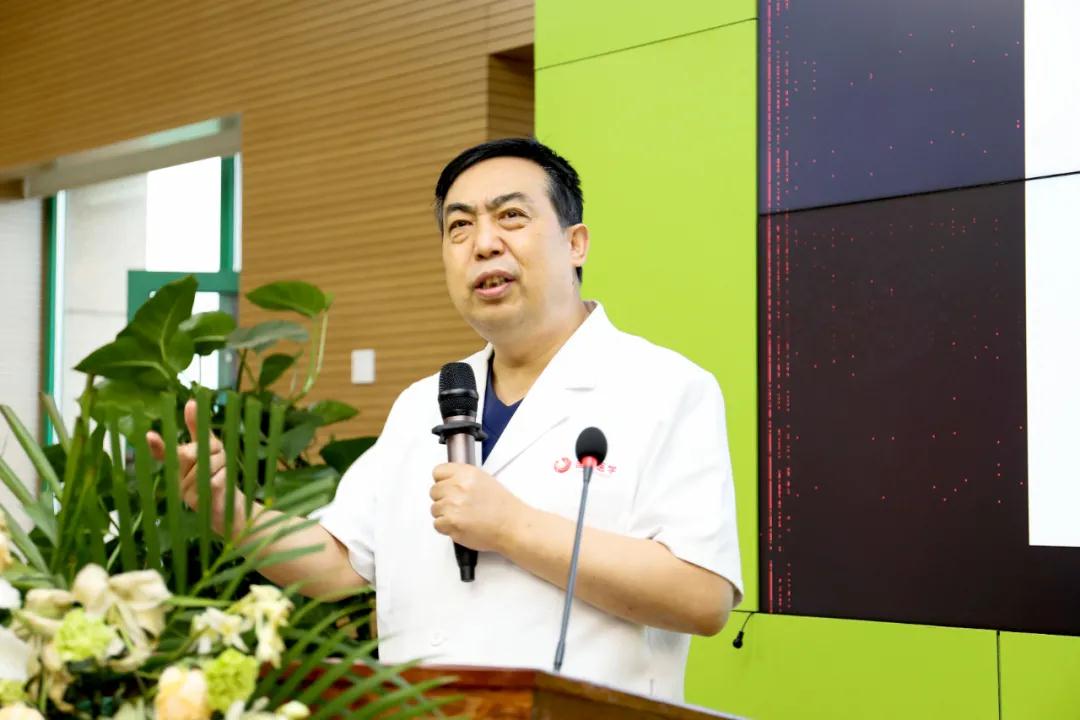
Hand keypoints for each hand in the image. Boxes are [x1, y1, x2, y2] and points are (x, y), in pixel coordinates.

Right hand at [146, 399, 246, 536]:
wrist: (233, 509)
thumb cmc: (219, 475)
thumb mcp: (212, 449)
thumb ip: (199, 428)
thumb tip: (191, 401)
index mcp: (179, 466)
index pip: (163, 453)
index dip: (157, 446)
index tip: (149, 435)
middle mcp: (178, 479)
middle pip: (189, 454)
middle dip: (208, 450)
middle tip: (220, 456)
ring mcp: (188, 493)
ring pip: (205, 466)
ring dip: (221, 465)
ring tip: (223, 474)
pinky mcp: (201, 502)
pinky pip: (214, 481)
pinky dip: (223, 477)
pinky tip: (223, 483)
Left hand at [430, 463, 525, 552]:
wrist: (511, 525)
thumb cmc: (502, 506)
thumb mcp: (483, 480)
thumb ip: (462, 478)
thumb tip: (447, 481)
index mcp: (466, 473)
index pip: (438, 472)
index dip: (442, 482)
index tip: (447, 487)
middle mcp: (458, 486)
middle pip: (433, 491)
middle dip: (443, 499)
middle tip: (458, 505)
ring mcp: (453, 504)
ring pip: (434, 509)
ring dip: (445, 514)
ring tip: (463, 516)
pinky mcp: (451, 522)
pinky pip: (437, 524)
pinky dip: (447, 527)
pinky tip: (461, 524)